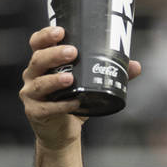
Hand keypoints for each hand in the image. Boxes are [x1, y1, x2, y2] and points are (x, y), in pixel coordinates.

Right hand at [19, 25, 141, 151]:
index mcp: (43, 63)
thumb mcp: (89, 86)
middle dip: (55, 54)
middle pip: (38, 60)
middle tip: (73, 52)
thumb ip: (109, 74)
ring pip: (40, 83)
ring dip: (55, 80)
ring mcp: (31, 95)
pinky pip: (47, 107)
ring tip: (70, 78)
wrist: (61, 134)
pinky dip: (61, 105)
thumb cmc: (72, 104)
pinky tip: (73, 102)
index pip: (37, 43)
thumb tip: (136, 66)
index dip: (46, 35)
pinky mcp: (35, 112)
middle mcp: (32, 76)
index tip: (61, 31)